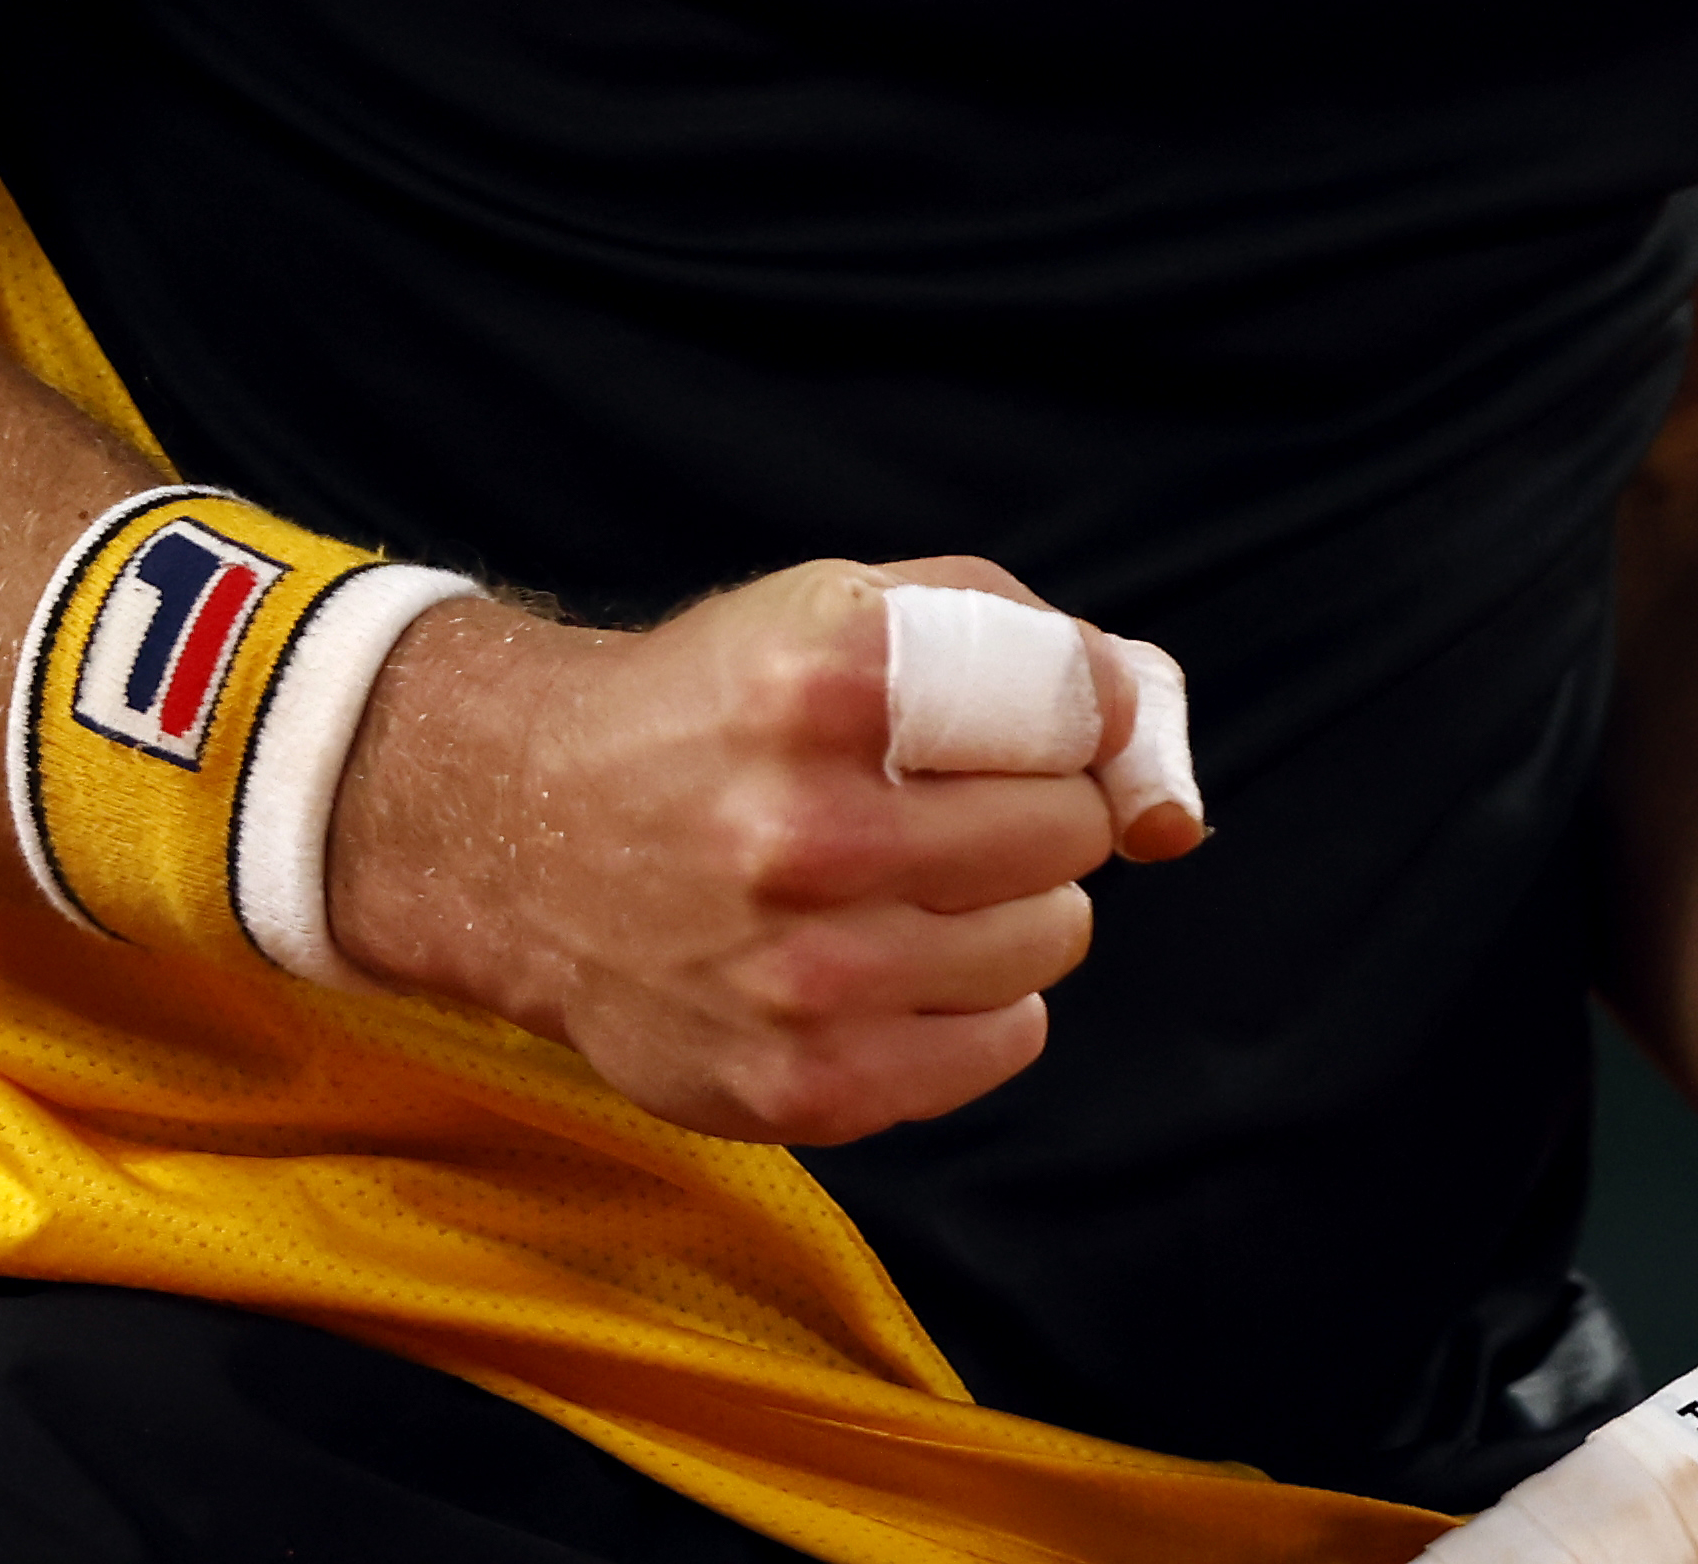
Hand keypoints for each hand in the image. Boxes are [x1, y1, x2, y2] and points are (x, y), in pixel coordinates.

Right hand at [329, 553, 1204, 1143]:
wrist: (526, 836)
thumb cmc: (727, 712)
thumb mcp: (860, 612)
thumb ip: (1045, 655)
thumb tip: (1170, 800)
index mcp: (822, 681)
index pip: (1073, 697)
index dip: (1076, 704)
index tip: (1034, 715)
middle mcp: (806, 832)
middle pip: (1072, 824)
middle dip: (1039, 804)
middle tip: (949, 802)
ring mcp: (801, 973)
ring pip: (1053, 937)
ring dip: (1014, 905)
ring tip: (915, 881)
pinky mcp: (798, 1084)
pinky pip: (1004, 1045)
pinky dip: (982, 1003)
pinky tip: (900, 960)